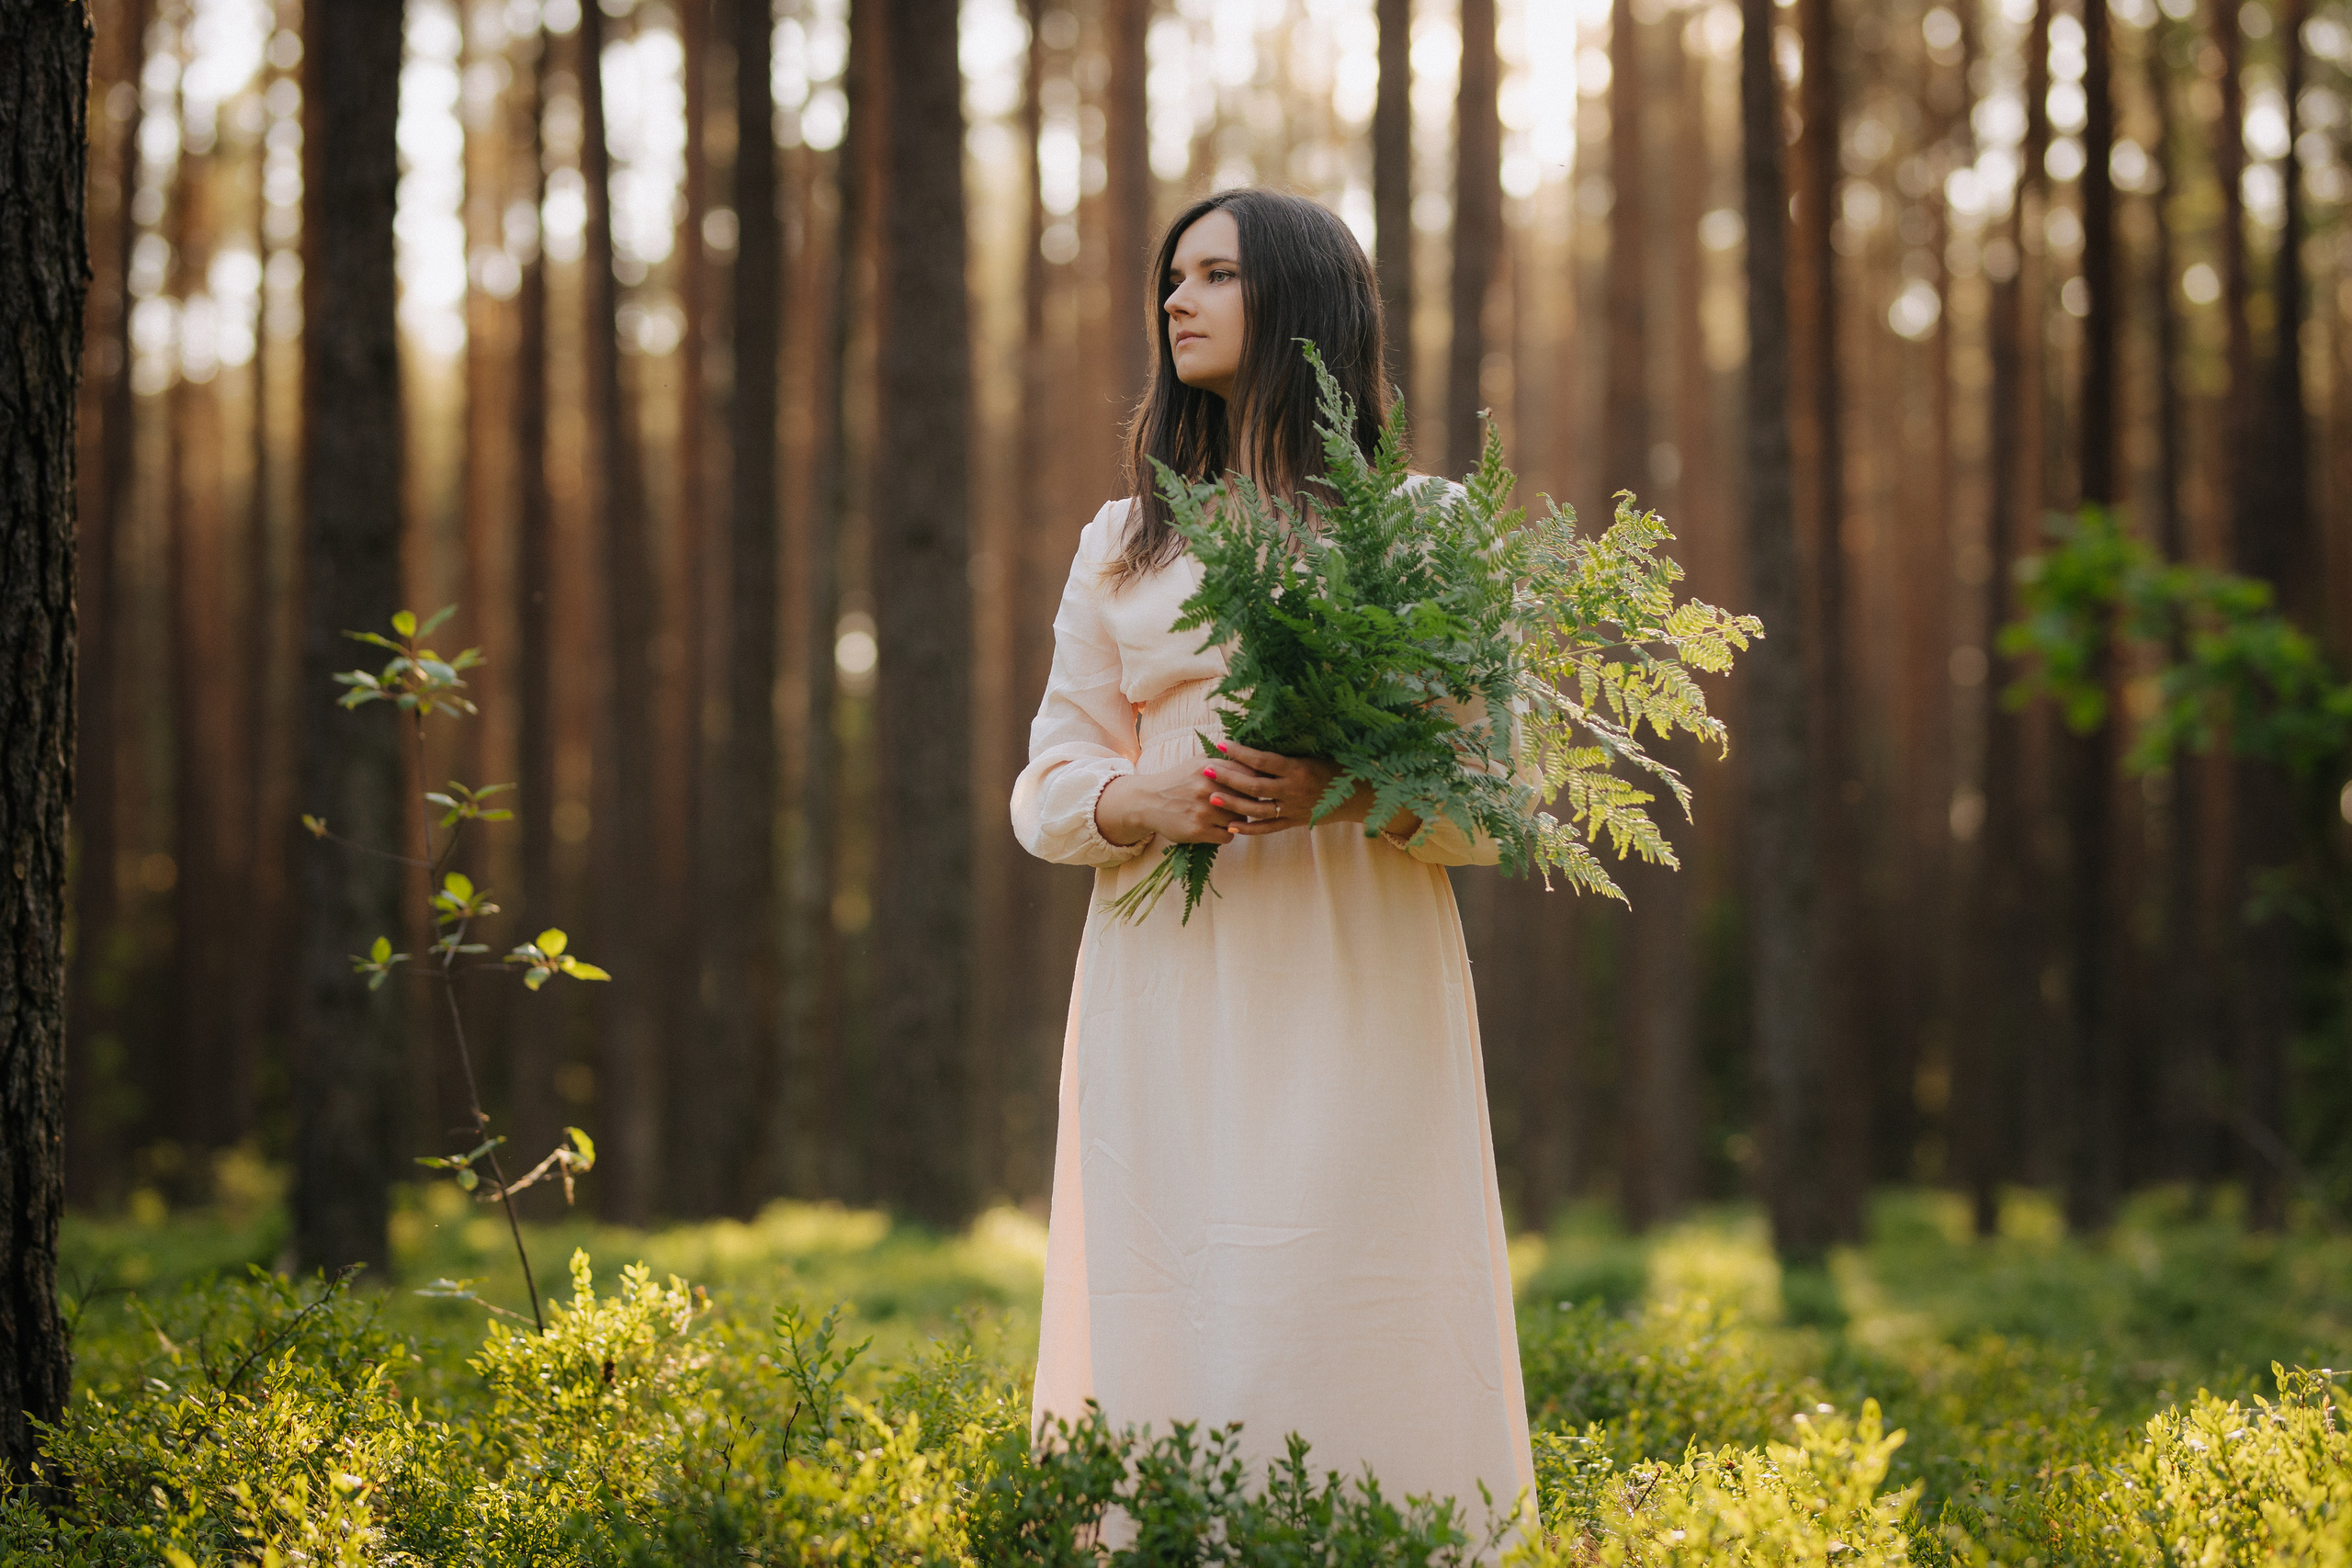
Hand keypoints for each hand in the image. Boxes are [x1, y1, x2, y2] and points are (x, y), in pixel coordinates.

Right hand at [1095, 759, 1253, 846]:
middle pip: (1248, 798)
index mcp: (1210, 767)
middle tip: (1246, 805)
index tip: (1258, 788)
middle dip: (1250, 803)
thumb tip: (1252, 757)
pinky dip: (1227, 834)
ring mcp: (1203, 810)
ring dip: (1238, 820)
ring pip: (1240, 819)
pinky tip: (1219, 828)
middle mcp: (1208, 787)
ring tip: (1229, 816)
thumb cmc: (1178, 781)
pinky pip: (1228, 836)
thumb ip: (1223, 759)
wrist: (1148, 801)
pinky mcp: (1198, 830)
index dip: (1257, 783)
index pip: (1250, 774)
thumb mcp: (1198, 762)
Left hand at [1192, 740, 1343, 836]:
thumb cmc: (1337, 767)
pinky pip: (1268, 829)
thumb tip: (1261, 737)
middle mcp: (1294, 790)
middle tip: (1206, 770)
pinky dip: (1249, 829)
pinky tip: (1230, 827)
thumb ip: (1288, 752)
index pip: (1263, 761)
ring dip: (1232, 805)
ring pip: (1257, 810)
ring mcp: (1293, 809)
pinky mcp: (1294, 823)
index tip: (1221, 744)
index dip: (1240, 753)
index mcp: (1299, 769)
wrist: (1360, 795)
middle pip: (1254, 786)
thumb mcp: (1314, 754)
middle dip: (1228, 778)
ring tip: (1211, 797)